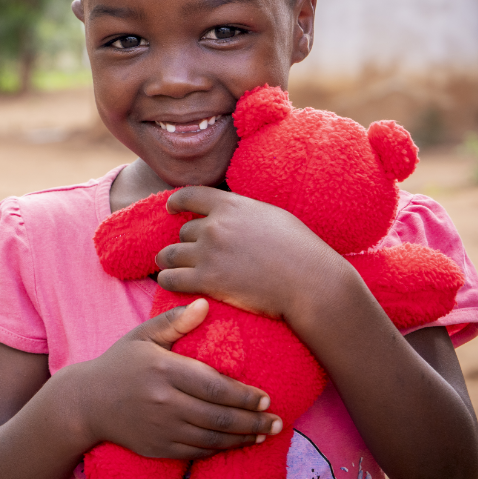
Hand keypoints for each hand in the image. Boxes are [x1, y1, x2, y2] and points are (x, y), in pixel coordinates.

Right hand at [75, 300, 281, 458]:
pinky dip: (221, 448)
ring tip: (264, 432)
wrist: (87, 403)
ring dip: (243, 437)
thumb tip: (204, 304)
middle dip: (253, 420)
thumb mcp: (142, 335)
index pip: (214, 385)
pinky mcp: (159, 447)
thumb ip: (175, 321)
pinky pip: (198, 451)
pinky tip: (236, 442)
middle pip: (219, 416)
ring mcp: (162, 428)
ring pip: (212, 438)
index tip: (266, 396)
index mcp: (163, 370)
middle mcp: (164, 401)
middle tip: (277, 420)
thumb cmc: (120, 364)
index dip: (244, 395)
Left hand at [156, 186, 348, 320]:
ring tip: (167, 266)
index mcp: (231, 206)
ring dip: (168, 260)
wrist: (310, 282)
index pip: (190, 195)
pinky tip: (170, 282)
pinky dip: (167, 280)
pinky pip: (171, 278)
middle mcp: (215, 226)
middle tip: (188, 253)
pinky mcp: (207, 280)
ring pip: (170, 253)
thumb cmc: (301, 250)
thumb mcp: (272, 216)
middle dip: (186, 242)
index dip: (176, 202)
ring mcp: (208, 253)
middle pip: (183, 231)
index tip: (171, 209)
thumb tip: (235, 214)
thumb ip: (245, 213)